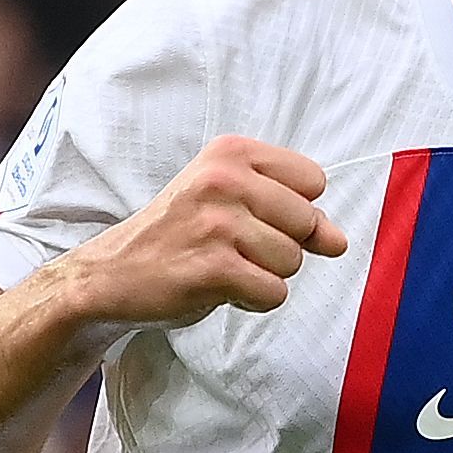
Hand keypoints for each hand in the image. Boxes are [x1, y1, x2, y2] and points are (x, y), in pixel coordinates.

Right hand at [63, 137, 346, 326]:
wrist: (113, 273)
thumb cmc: (179, 236)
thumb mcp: (232, 206)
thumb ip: (292, 216)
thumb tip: (340, 241)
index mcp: (231, 152)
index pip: (313, 181)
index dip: (293, 211)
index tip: (254, 219)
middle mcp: (224, 179)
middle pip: (307, 223)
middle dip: (280, 248)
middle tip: (232, 249)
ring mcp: (217, 223)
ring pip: (291, 262)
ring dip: (263, 276)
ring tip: (222, 268)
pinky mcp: (212, 267)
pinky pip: (272, 292)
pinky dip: (252, 300)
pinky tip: (219, 289)